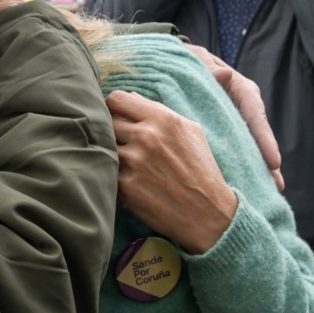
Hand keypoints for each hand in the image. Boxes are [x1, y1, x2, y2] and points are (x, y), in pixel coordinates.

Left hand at [106, 91, 237, 253]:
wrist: (209, 215)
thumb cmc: (201, 170)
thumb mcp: (190, 131)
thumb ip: (159, 110)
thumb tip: (131, 96)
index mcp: (161, 118)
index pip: (116, 99)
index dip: (112, 107)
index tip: (116, 117)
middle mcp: (145, 136)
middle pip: (105, 121)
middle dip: (111, 130)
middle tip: (122, 143)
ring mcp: (133, 161)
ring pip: (104, 146)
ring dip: (111, 153)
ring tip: (127, 163)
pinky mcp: (125, 186)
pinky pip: (106, 171)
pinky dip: (112, 175)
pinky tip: (129, 181)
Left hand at [186, 43, 283, 190]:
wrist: (172, 65)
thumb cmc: (186, 62)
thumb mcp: (195, 61)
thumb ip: (207, 68)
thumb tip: (224, 73)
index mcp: (237, 87)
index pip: (253, 110)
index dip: (263, 136)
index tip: (273, 161)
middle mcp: (240, 104)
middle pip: (255, 133)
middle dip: (265, 159)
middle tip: (275, 185)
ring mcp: (231, 118)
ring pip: (246, 143)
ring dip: (255, 166)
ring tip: (268, 191)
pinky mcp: (221, 129)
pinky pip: (231, 147)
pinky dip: (238, 164)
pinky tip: (245, 185)